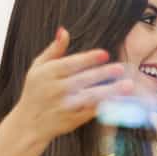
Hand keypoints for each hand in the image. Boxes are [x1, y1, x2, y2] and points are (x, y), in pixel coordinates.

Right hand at [11, 27, 133, 142]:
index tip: (105, 54)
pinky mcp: (72, 120)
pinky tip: (120, 100)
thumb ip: (53, 50)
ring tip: (127, 86)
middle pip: (83, 80)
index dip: (88, 59)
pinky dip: (106, 106)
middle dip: (103, 74)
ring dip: (109, 91)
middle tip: (120, 69)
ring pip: (90, 97)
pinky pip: (92, 112)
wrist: (29, 124)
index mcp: (48, 74)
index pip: (71, 64)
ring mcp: (65, 106)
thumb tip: (64, 31)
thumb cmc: (35, 91)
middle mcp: (56, 89)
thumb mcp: (38, 68)